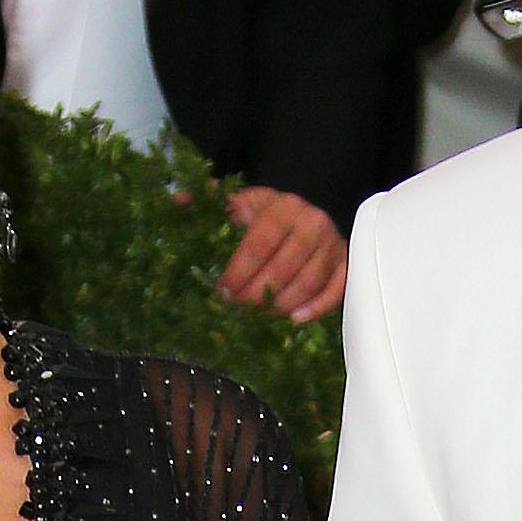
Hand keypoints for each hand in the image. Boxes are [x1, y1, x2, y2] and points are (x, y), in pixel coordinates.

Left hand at [218, 184, 347, 322]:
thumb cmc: (268, 214)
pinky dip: (317, 308)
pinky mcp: (344, 264)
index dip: (240, 271)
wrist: (306, 214)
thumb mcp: (243, 202)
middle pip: (284, 267)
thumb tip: (177, 201)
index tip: (223, 291)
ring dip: (282, 304)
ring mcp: (331, 245)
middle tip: (238, 310)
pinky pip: (336, 291)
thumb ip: (212, 202)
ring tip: (261, 317)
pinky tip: (295, 319)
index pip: (260, 243)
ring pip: (308, 282)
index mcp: (284, 207)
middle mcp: (312, 222)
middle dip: (258, 293)